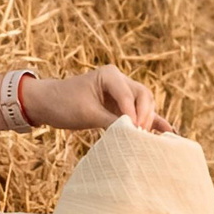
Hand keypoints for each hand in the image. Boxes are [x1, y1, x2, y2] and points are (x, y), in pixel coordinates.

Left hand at [22, 64, 171, 132]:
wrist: (47, 103)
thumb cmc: (63, 104)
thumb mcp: (86, 114)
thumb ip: (111, 122)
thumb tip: (133, 134)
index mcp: (110, 75)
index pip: (128, 95)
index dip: (132, 114)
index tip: (133, 132)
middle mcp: (119, 80)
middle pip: (143, 96)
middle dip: (144, 116)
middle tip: (140, 135)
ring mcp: (122, 92)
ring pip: (145, 104)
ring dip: (148, 119)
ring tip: (152, 138)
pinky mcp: (120, 105)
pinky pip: (139, 112)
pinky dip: (151, 121)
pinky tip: (167, 131)